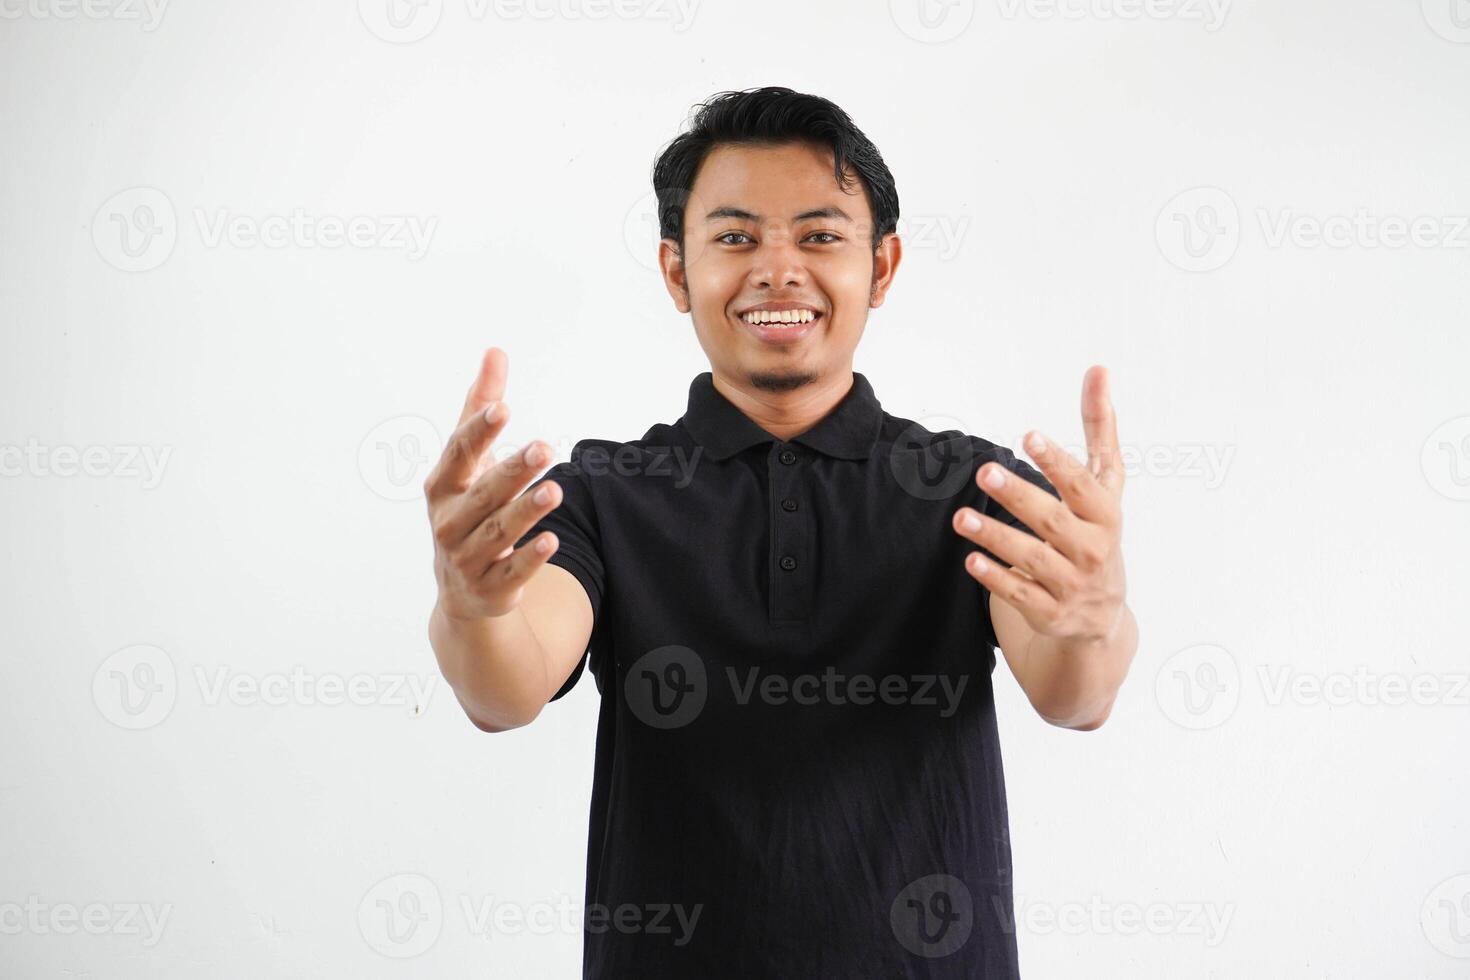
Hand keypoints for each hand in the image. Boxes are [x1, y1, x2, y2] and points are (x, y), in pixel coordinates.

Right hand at [424, 347, 563, 621]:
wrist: (461, 589)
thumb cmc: (466, 506)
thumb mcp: (468, 461)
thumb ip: (481, 408)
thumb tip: (495, 352)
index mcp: (443, 486)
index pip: (460, 454)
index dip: (480, 432)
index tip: (504, 408)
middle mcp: (449, 521)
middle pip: (484, 493)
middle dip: (512, 471)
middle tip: (543, 447)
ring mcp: (467, 557)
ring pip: (498, 531)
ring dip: (525, 511)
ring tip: (554, 490)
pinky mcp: (491, 586)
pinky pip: (511, 571)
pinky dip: (529, 557)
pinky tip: (551, 540)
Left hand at [951, 365, 1126, 644]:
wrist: (1102, 617)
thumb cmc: (1098, 531)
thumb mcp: (1106, 484)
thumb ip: (1099, 428)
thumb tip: (1098, 369)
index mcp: (1106, 515)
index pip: (1084, 485)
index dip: (1058, 463)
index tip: (1029, 436)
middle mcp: (1093, 551)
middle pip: (1053, 521)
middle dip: (1019, 496)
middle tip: (984, 472)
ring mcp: (1072, 585)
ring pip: (1031, 559)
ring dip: (995, 537)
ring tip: (959, 518)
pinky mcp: (1049, 612)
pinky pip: (1019, 594)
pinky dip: (996, 577)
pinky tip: (970, 558)